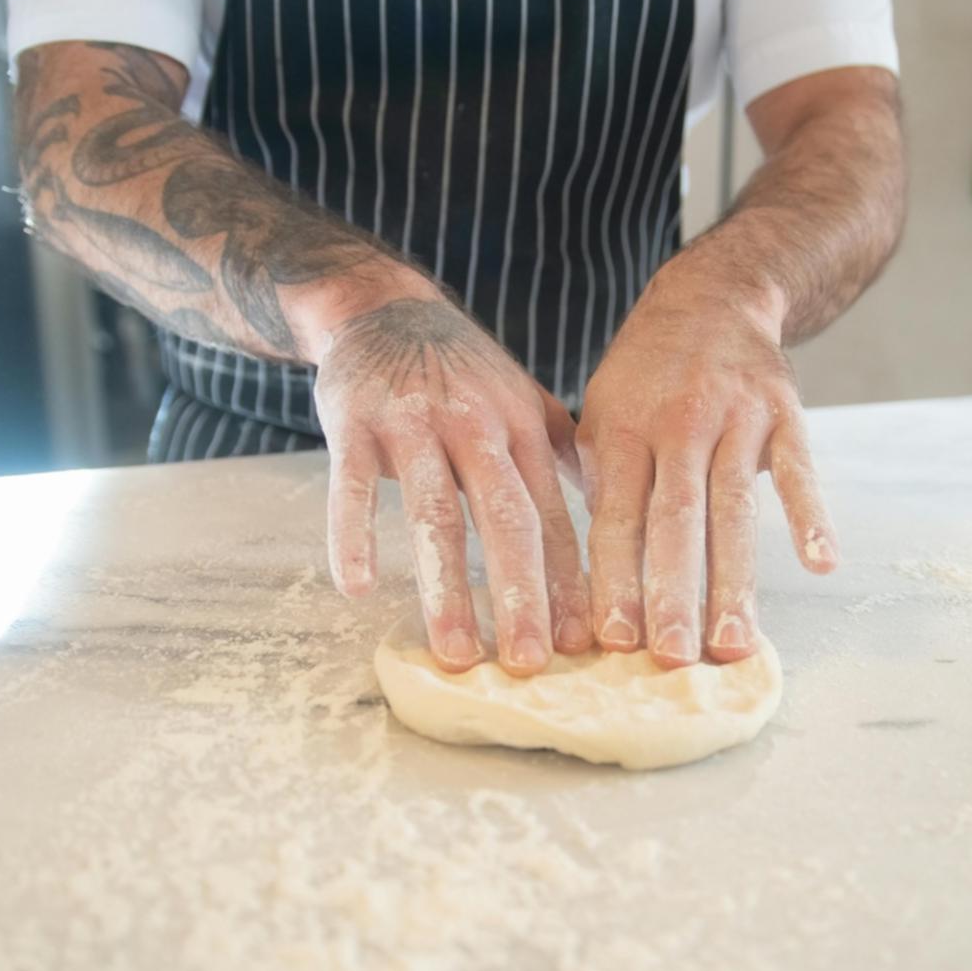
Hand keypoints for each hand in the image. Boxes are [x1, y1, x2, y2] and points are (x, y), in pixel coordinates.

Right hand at [314, 293, 592, 675]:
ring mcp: (413, 422)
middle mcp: (475, 425)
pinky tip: (358, 586)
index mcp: (521, 429)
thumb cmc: (460, 370)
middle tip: (532, 662)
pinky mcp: (354, 421)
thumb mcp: (521, 400)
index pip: (554, 515)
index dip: (569, 580)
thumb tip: (619, 515)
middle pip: (506, 519)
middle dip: (523, 594)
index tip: (584, 642)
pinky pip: (352, 485)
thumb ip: (564, 454)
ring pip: (434, 513)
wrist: (381, 307)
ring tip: (456, 651)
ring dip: (446, 588)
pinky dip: (354, 534)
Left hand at [576, 272, 837, 666]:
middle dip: (672, 594)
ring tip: (733, 643)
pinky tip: (820, 564)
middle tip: (672, 658)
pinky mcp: (785, 414)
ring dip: (734, 581)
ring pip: (734, 510)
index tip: (614, 639)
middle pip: (675, 522)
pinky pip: (800, 471)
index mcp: (622, 430)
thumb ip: (596, 481)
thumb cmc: (646, 374)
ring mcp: (735, 419)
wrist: (711, 298)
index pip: (616, 518)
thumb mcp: (599, 411)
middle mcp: (677, 424)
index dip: (615, 579)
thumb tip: (576, 566)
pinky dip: (811, 516)